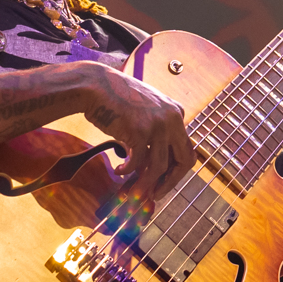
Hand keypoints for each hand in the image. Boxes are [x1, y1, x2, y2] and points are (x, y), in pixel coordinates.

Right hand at [81, 65, 194, 198]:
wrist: (97, 86)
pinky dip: (127, 171)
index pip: (186, 150)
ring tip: (132, 192)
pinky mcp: (141, 131)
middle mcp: (173, 118)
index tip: (163, 183)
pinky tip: (119, 170)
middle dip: (170, 183)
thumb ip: (155, 133)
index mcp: (176, 112)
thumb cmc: (116, 99)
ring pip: (159, 167)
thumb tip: (153, 167)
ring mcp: (158, 124)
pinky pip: (138, 162)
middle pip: (183, 161)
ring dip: (145, 184)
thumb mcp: (146, 111)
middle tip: (155, 195)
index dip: (176, 171)